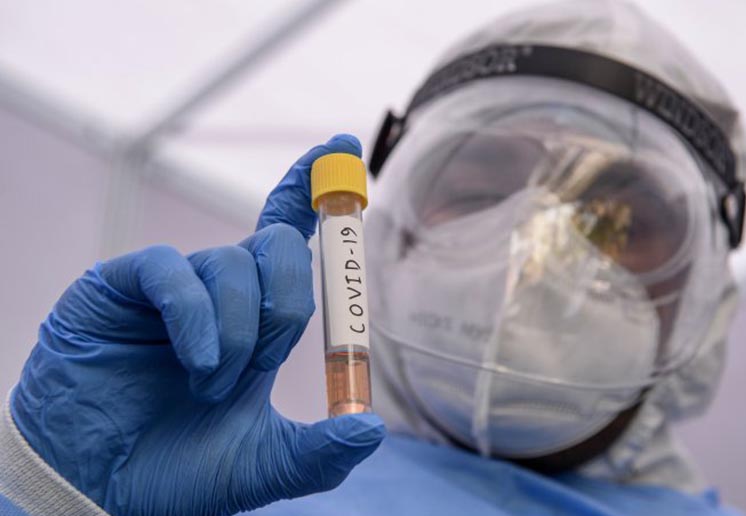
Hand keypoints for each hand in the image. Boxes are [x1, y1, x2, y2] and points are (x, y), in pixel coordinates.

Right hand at [11, 134, 384, 515]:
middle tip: (261, 362)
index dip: (313, 188)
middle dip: (285, 304)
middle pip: (276, 244)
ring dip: (236, 333)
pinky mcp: (117, 288)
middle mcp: (218, 291)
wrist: (101, 491)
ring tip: (210, 384)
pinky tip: (195, 360)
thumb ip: (321, 453)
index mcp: (255, 318)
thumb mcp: (264, 466)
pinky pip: (170, 271)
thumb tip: (370, 428)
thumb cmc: (177, 471)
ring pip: (229, 264)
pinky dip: (196, 315)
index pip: (288, 234)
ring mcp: (169, 287)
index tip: (343, 144)